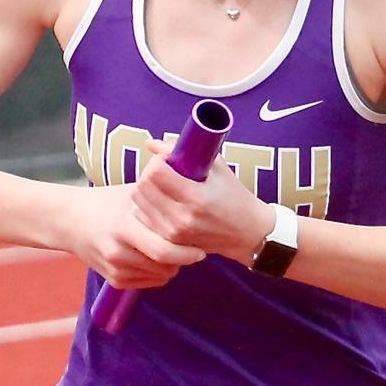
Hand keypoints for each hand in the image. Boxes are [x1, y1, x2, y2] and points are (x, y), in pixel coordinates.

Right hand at [56, 184, 204, 287]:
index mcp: (124, 228)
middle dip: (183, 260)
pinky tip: (159, 259)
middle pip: (164, 267)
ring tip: (176, 250)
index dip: (187, 252)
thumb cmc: (107, 201)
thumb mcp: (132, 192)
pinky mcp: (114, 280)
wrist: (69, 220)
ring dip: (173, 266)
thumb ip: (160, 194)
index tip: (201, 247)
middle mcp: (117, 252)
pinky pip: (148, 283)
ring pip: (160, 276)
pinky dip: (158, 273)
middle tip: (195, 252)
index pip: (164, 250)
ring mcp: (114, 268)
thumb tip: (192, 179)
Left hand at [131, 145, 271, 263]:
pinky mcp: (169, 242)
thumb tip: (151, 144)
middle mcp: (183, 218)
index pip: (156, 173)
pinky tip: (160, 201)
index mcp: (197, 197)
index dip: (158, 160)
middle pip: (143, 187)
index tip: (168, 159)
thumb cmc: (234, 196)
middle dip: (148, 173)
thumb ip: (185, 152)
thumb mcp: (217, 168)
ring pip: (138, 203)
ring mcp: (174, 232)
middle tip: (162, 170)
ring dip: (145, 189)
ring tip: (161, 185)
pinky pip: (143, 217)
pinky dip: (146, 206)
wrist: (247, 232)